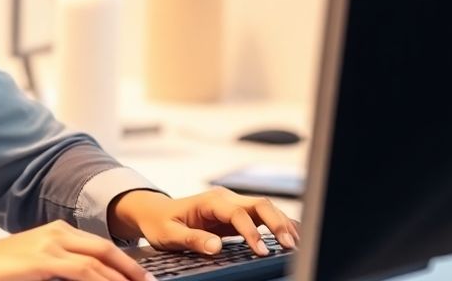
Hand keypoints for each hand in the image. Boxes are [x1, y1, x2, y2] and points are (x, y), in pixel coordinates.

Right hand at [0, 220, 149, 280]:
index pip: (99, 246)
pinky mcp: (43, 260)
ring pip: (100, 261)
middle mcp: (57, 233)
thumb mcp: (33, 267)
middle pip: (106, 250)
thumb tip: (83, 278)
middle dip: (132, 269)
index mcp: (56, 232)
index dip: (123, 261)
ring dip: (123, 278)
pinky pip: (84, 272)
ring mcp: (51, 245)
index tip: (139, 276)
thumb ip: (57, 270)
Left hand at [109, 187, 299, 257]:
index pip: (238, 213)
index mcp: (210, 201)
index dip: (251, 231)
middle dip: (277, 223)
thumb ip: (192, 239)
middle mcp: (226, 199)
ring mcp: (234, 205)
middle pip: (260, 204)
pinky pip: (263, 217)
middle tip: (289, 246)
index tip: (260, 251)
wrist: (156, 213)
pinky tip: (292, 236)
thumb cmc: (161, 222)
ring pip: (266, 209)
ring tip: (295, 244)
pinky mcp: (238, 215)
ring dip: (282, 224)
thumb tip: (216, 246)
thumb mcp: (170, 234)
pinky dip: (279, 225)